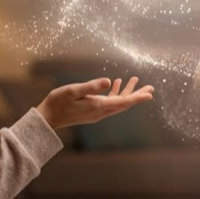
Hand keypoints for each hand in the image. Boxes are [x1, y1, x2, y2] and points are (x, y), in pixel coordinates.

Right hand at [36, 76, 153, 129]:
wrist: (48, 118)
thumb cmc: (58, 102)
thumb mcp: (73, 90)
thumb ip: (90, 86)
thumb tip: (108, 81)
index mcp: (98, 106)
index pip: (123, 102)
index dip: (137, 97)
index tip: (150, 94)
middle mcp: (100, 111)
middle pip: (124, 103)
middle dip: (137, 95)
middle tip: (151, 88)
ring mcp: (96, 112)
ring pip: (117, 103)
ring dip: (127, 92)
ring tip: (135, 80)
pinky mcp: (92, 111)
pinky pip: (109, 102)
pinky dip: (114, 93)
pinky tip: (114, 83)